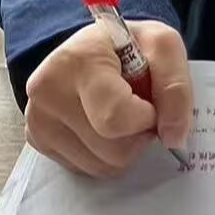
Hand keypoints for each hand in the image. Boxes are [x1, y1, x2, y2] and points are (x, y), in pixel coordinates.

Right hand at [24, 20, 193, 177]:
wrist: (93, 46)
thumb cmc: (128, 44)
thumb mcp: (162, 46)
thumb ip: (176, 88)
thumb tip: (174, 139)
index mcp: (79, 61)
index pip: (116, 118)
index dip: (146, 118)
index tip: (151, 102)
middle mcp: (48, 91)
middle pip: (113, 151)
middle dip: (138, 136)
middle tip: (138, 107)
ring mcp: (38, 119)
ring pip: (101, 167)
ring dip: (124, 148)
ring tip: (120, 113)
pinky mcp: (37, 139)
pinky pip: (86, 170)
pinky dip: (104, 154)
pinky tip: (102, 123)